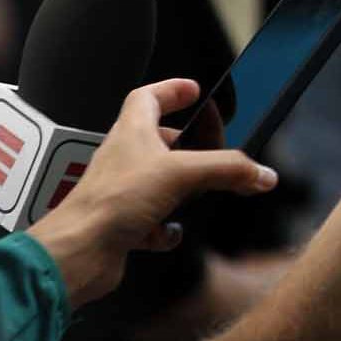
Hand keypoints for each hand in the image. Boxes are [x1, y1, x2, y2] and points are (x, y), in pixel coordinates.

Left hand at [25, 78, 276, 307]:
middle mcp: (124, 158)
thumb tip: (260, 171)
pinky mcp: (122, 224)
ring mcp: (122, 192)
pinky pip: (149, 221)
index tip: (193, 90)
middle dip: (185, 143)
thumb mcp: (180, 173)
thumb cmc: (111, 203)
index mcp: (132, 132)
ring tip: (199, 192)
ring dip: (179, 188)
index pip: (149, 97)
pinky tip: (171, 233)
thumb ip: (226, 169)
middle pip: (156, 139)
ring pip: (156, 181)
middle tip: (209, 147)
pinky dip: (165, 227)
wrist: (80, 251)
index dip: (171, 89)